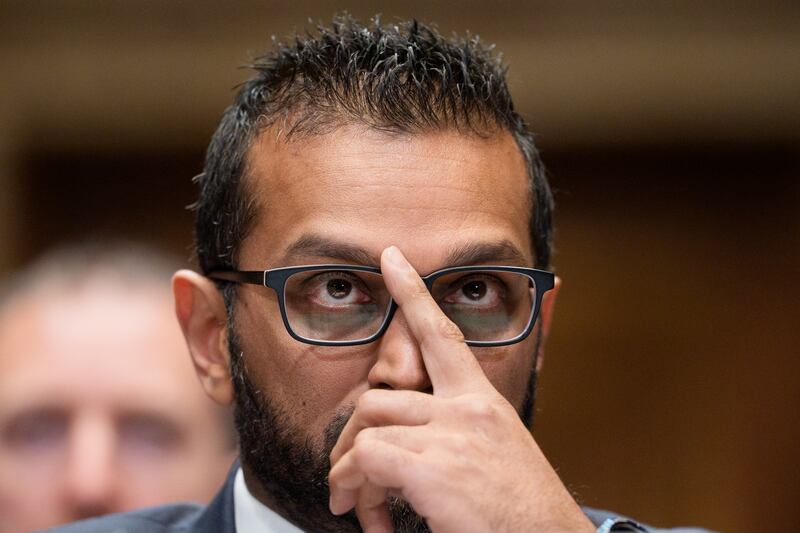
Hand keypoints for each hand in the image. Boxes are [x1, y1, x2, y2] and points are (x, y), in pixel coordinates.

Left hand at [328, 246, 593, 532]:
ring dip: (349, 472)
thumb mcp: (502, 451)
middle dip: (351, 440)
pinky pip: (368, 460)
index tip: (392, 259)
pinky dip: (356, 489)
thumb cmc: (522, 510)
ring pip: (368, 429)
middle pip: (379, 397)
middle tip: (349, 479)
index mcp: (483, 402)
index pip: (442, 334)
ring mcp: (451, 436)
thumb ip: (465, 429)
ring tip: (357, 506)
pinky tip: (375, 522)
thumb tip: (423, 433)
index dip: (413, 293)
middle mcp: (467, 410)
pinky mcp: (434, 469)